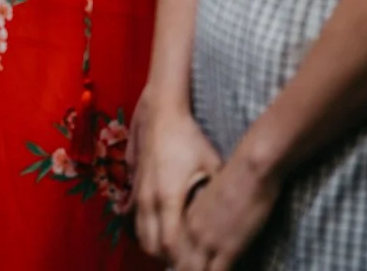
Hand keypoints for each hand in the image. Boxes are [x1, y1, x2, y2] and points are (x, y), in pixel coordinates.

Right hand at [134, 91, 220, 259]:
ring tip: (175, 253)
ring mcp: (138, 191)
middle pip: (152, 245)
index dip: (183, 261)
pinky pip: (135, 217)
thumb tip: (232, 219)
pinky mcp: (134, 183)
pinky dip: (146, 229)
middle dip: (169, 259)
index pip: (171, 244)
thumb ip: (215, 194)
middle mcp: (148, 199)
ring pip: (140, 233)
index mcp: (168, 198)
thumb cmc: (188, 137)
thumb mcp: (211, 165)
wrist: (159, 111)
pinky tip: (159, 230)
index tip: (196, 267)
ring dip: (155, 245)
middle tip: (188, 264)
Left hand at [176, 152, 280, 270]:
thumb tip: (214, 225)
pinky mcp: (228, 249)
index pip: (176, 249)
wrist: (250, 170)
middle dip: (189, 270)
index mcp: (186, 216)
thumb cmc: (238, 178)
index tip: (189, 264)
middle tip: (199, 270)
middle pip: (182, 264)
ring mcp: (208, 241)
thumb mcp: (212, 198)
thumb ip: (207, 214)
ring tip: (211, 270)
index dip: (183, 261)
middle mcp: (191, 230)